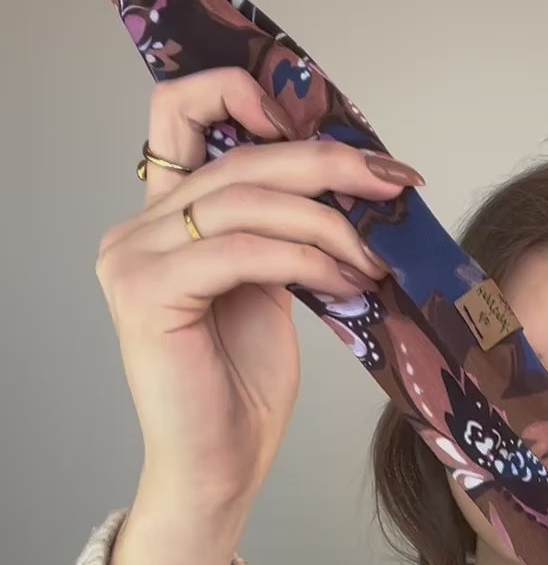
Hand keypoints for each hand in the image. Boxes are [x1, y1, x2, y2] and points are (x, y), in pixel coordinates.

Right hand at [96, 66, 423, 510]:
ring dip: (331, 225)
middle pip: (239, 158)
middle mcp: (138, 228)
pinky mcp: (149, 294)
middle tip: (395, 185)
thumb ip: (280, 236)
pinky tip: (349, 282)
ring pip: (248, 202)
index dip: (250, 97)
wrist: (219, 466)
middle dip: (330, 164)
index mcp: (164, 219)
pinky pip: (247, 252)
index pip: (183, 112)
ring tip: (378, 260)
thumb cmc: (243, 391)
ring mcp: (135, 258)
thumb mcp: (270, 293)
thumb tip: (349, 195)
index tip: (334, 136)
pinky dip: (309, 261)